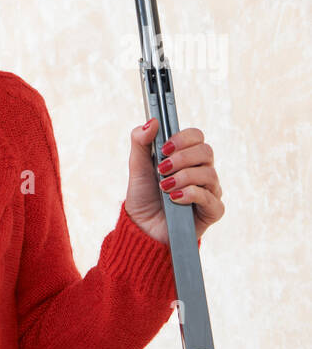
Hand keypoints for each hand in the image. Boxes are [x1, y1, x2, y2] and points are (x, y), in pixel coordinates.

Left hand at [123, 119, 224, 245]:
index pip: (197, 136)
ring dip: (183, 177)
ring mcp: (209, 190)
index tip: (165, 148)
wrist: (143, 226)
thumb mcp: (137, 166)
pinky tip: (175, 198)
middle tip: (162, 168)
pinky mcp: (212, 211)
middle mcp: (202, 171)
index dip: (183, 138)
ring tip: (165, 187)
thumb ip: (141, 141)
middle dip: (182, 158)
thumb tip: (152, 121)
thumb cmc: (144, 195)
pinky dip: (191, 194)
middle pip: (206, 151)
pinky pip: (211, 198)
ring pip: (209, 173)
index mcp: (187, 156)